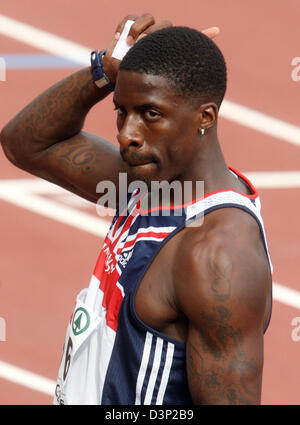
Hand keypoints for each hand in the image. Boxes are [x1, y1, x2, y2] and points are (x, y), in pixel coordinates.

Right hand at [102, 13, 219, 84]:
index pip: (189, 42)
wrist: (112, 74)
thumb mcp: (148, 87)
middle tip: (142, 46)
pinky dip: (127, 25)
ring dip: (139, 29)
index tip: (217, 31)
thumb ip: (160, 92)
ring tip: (130, 42)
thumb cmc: (132, 82)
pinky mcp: (129, 25)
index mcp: (166, 53)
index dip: (204, 36)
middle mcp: (159, 39)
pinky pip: (131, 17)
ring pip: (149, 19)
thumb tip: (176, 102)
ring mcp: (145, 30)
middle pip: (166, 26)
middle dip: (153, 35)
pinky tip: (122, 36)